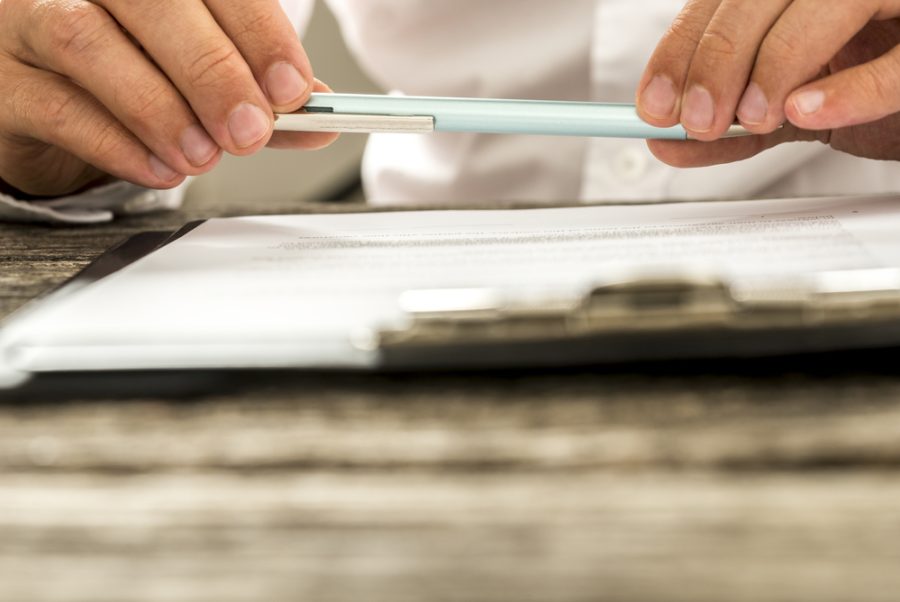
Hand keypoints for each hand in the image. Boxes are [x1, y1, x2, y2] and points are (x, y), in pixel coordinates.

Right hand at [0, 0, 337, 197]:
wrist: (40, 90)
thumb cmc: (127, 67)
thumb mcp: (197, 70)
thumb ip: (256, 89)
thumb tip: (319, 118)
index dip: (256, 31)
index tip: (292, 87)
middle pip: (150, 0)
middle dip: (213, 71)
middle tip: (250, 130)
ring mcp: (25, 17)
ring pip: (88, 44)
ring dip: (160, 109)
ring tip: (204, 157)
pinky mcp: (1, 78)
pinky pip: (56, 105)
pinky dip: (117, 143)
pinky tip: (159, 168)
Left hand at [636, 0, 899, 167]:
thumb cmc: (873, 83)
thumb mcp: (792, 106)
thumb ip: (735, 127)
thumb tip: (666, 142)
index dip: (682, 48)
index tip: (655, 102)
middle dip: (718, 61)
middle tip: (697, 119)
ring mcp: (896, 3)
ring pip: (832, 2)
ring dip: (777, 63)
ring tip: (754, 115)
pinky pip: (896, 65)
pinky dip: (848, 88)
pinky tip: (804, 109)